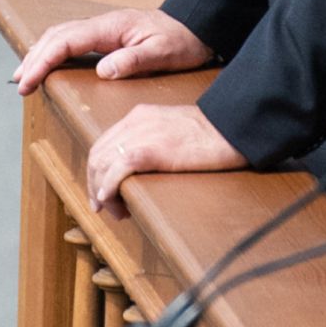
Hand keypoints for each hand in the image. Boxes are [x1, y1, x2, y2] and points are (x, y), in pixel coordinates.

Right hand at [12, 8, 212, 94]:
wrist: (197, 26)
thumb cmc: (182, 42)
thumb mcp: (162, 55)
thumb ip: (133, 61)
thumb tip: (102, 69)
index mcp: (111, 27)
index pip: (66, 41)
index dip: (43, 62)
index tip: (27, 82)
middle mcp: (103, 23)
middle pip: (56, 35)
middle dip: (33, 58)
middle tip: (18, 84)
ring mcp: (104, 27)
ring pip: (61, 34)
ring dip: (40, 53)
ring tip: (24, 75)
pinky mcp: (107, 34)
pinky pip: (72, 39)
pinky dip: (54, 50)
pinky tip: (49, 63)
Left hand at [87, 104, 246, 217]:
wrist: (231, 127)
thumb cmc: (211, 133)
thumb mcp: (174, 128)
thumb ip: (155, 139)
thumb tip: (143, 167)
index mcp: (140, 115)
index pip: (105, 143)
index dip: (98, 171)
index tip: (103, 192)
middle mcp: (136, 122)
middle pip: (98, 154)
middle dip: (94, 184)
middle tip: (105, 207)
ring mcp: (142, 135)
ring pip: (102, 164)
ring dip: (101, 191)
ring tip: (116, 211)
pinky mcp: (151, 151)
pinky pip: (117, 171)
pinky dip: (108, 188)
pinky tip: (111, 201)